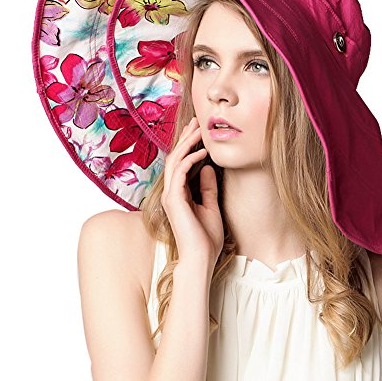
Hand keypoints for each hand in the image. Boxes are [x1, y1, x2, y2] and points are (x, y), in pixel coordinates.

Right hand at [161, 117, 223, 266]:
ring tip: (199, 130)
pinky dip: (191, 159)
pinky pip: (180, 172)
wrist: (201, 259)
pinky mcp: (174, 200)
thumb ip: (207, 188)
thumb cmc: (206, 238)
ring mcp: (171, 196)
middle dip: (186, 138)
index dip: (188, 146)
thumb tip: (209, 168)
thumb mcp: (211, 207)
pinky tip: (203, 152)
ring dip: (187, 144)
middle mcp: (171, 193)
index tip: (199, 132)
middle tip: (196, 122)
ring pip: (175, 161)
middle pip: (175, 158)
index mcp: (178, 194)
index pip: (180, 164)